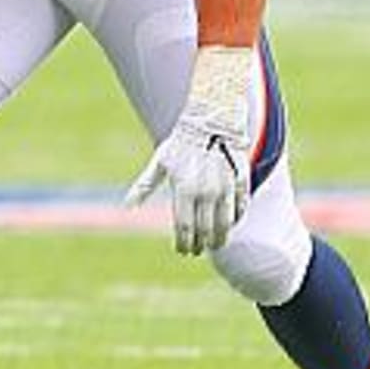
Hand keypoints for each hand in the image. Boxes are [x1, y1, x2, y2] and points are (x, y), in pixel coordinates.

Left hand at [125, 113, 249, 254]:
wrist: (212, 118)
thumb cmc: (182, 142)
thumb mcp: (160, 163)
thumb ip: (145, 187)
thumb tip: (128, 207)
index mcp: (184, 189)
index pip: (184, 228)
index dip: (184, 243)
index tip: (182, 250)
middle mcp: (205, 192)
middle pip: (205, 231)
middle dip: (201, 245)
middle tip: (198, 250)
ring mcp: (226, 188)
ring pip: (225, 225)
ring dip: (220, 238)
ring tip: (215, 243)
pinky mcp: (241, 182)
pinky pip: (240, 209)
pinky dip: (235, 220)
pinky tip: (229, 224)